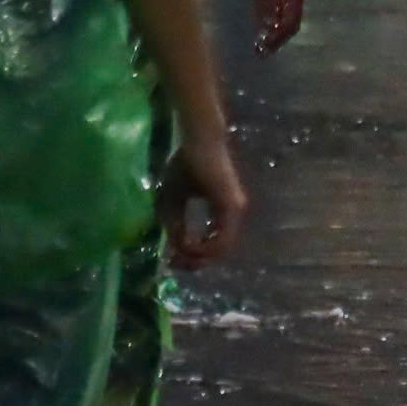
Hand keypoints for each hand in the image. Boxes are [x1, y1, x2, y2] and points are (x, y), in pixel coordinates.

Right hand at [159, 135, 248, 268]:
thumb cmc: (185, 164)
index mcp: (222, 212)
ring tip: (179, 255)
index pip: (212, 245)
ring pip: (221, 249)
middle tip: (175, 264)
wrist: (197, 141)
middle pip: (218, 252)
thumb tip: (175, 249)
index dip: (192, 256)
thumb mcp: (174, 201)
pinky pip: (222, 239)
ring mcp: (234, 211)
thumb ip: (176, 225)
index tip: (172, 259)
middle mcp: (232, 214)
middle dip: (195, 261)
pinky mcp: (231, 206)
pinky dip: (204, 247)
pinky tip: (187, 245)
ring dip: (198, 256)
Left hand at [245, 0, 305, 54]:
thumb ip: (266, 2)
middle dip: (278, 38)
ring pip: (285, 16)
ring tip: (261, 43)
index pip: (290, 22)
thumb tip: (268, 27)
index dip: (278, 38)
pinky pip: (279, 7)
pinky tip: (261, 24)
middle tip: (262, 52)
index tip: (264, 50)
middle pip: (291, 22)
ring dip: (274, 30)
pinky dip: (271, 19)